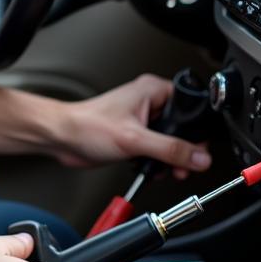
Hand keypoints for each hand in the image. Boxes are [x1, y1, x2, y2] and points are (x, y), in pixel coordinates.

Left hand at [53, 73, 211, 177]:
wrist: (62, 139)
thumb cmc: (87, 126)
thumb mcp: (135, 139)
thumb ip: (170, 149)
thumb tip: (198, 157)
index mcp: (151, 91)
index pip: (189, 104)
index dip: (197, 127)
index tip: (199, 148)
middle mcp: (148, 102)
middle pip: (182, 126)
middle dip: (184, 149)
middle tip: (184, 165)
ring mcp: (141, 119)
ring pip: (170, 140)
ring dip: (171, 158)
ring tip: (169, 170)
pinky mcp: (134, 135)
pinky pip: (156, 148)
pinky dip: (157, 161)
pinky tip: (152, 169)